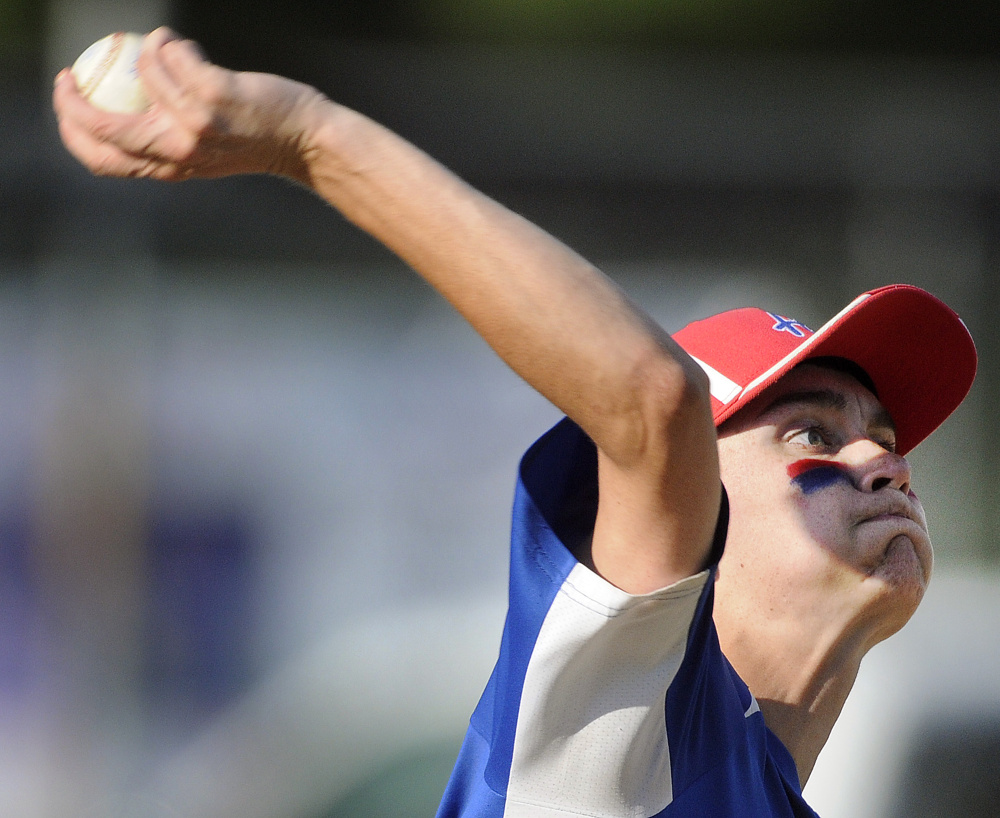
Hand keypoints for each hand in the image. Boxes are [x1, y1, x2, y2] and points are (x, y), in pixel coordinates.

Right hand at [53, 27, 328, 182]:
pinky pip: (176, 56)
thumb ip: (167, 142)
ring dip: (146, 50)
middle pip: (107, 127)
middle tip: (73, 71)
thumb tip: (120, 116)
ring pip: (144, 73)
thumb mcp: (204, 153)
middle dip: (74, 98)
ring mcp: (198, 123)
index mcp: (172, 168)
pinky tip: (184, 45)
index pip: (105, 160)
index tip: (68, 101)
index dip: (74, 130)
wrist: (302, 140)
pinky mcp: (216, 95)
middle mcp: (181, 151)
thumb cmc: (252, 141)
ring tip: (162, 46)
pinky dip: (174, 43)